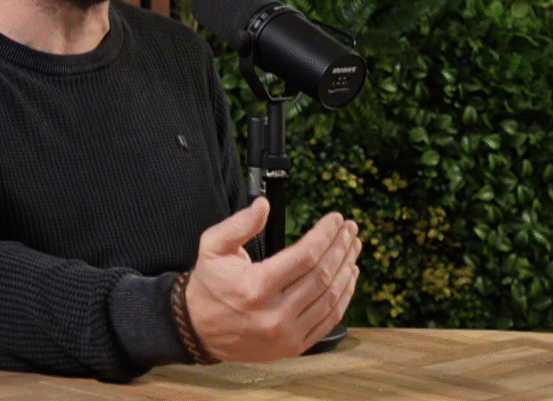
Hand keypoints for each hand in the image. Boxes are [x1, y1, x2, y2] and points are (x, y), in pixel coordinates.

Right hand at [184, 196, 360, 361]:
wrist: (199, 329)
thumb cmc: (209, 285)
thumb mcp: (213, 246)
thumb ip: (239, 224)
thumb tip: (264, 205)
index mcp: (255, 288)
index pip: (305, 256)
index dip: (325, 234)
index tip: (336, 219)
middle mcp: (273, 315)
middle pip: (322, 275)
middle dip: (341, 247)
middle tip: (350, 229)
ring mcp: (286, 335)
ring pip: (330, 298)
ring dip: (347, 269)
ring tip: (353, 247)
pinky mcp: (293, 347)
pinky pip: (329, 320)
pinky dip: (344, 296)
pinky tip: (349, 276)